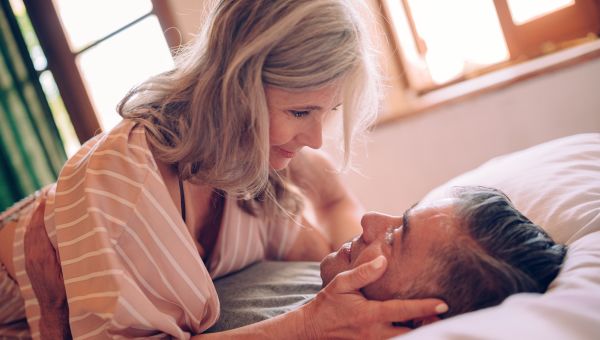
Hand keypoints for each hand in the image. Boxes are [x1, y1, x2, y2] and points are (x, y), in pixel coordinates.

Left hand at [24, 199, 70, 338]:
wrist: (54, 308)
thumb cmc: (67, 290)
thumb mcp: (71, 270)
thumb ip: (68, 251)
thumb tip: (72, 231)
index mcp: (42, 254)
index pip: (39, 227)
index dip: (43, 211)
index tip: (49, 196)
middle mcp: (33, 255)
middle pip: (32, 227)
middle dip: (38, 211)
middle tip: (46, 196)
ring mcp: (30, 260)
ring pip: (29, 234)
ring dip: (35, 219)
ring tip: (42, 206)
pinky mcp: (30, 263)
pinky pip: (29, 241)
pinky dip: (33, 229)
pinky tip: (39, 225)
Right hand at [300, 256, 446, 338]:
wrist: (312, 329)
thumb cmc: (328, 304)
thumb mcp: (341, 283)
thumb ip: (363, 272)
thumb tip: (383, 259)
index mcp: (370, 314)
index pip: (403, 311)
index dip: (425, 307)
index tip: (443, 304)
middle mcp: (375, 333)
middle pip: (411, 334)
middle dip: (428, 326)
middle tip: (441, 315)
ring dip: (419, 332)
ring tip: (431, 321)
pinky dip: (405, 336)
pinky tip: (413, 328)